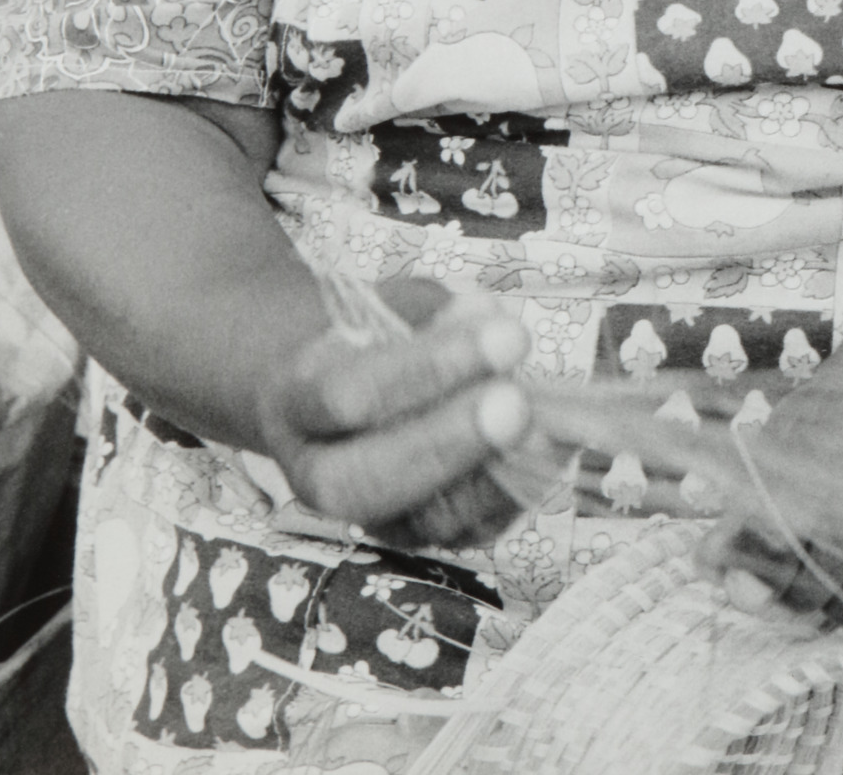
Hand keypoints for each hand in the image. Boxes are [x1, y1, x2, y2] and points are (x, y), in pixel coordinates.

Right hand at [254, 282, 530, 550]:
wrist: (339, 384)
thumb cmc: (371, 335)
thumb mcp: (390, 304)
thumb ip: (433, 312)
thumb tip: (483, 318)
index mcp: (294, 400)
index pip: (350, 395)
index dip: (431, 368)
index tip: (508, 335)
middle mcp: (313, 474)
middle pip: (366, 480)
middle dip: (450, 441)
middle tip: (517, 403)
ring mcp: (363, 517)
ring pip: (418, 522)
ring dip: (490, 476)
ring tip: (545, 432)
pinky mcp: (413, 538)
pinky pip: (461, 535)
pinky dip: (510, 498)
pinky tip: (548, 455)